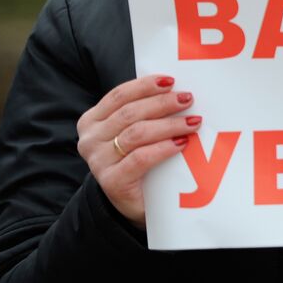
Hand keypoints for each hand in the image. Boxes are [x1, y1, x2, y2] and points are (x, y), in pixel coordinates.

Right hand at [76, 73, 201, 228]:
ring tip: (192, 122)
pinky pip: (140, 158)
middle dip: (162, 103)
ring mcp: (98, 161)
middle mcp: (90, 139)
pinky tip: (181, 143)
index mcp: (92, 121)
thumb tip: (176, 89)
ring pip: (136, 133)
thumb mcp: (136, 131)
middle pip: (129, 113)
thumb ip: (144, 111)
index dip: (145, 86)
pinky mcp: (111, 181)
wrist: (133, 201)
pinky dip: (163, 148)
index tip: (171, 81)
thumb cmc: (137, 158)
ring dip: (168, 125)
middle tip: (188, 99)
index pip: (118, 95)